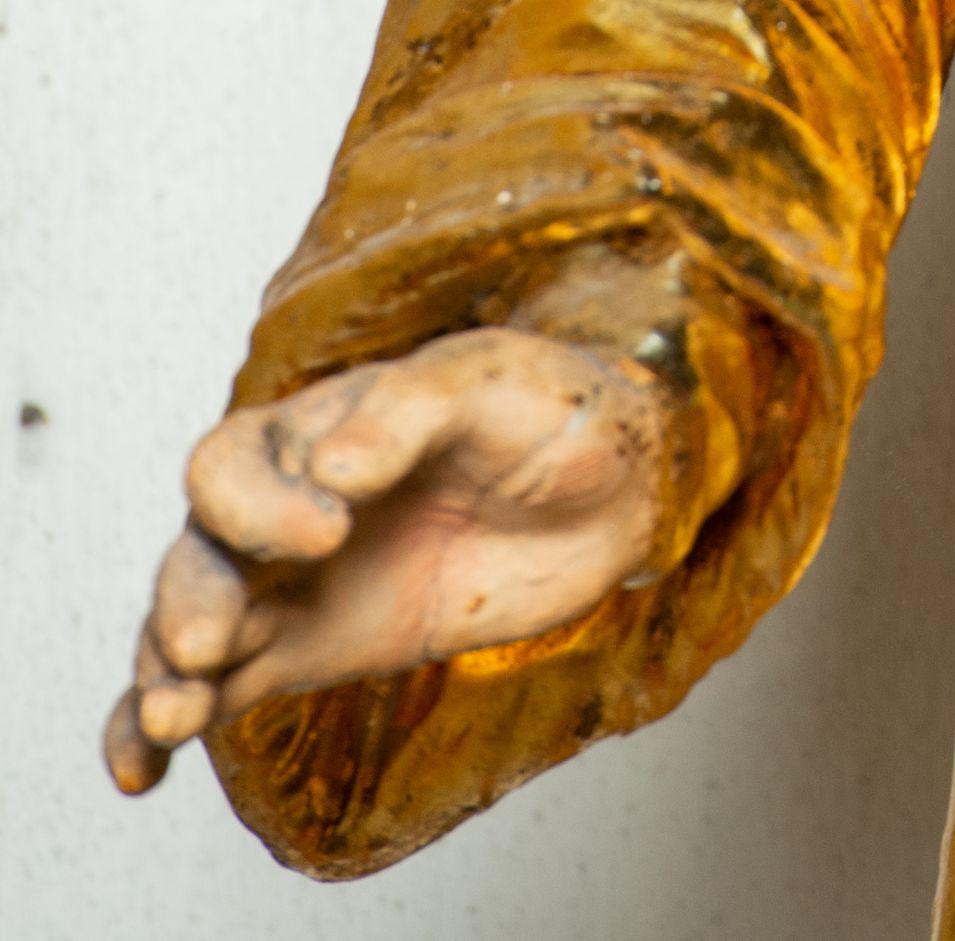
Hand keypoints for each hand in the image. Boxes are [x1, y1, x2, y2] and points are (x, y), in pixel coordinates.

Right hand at [104, 328, 666, 796]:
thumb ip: (410, 412)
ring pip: (195, 622)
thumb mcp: (493, 382)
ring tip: (175, 714)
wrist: (616, 488)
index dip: (259, 500)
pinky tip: (142, 768)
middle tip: (215, 642)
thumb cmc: (550, 408)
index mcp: (318, 424)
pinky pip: (221, 688)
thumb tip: (331, 465)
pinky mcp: (314, 646)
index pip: (235, 460)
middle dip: (193, 598)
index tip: (329, 530)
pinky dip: (164, 724)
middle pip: (198, 549)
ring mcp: (295, 581)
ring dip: (166, 667)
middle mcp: (287, 502)